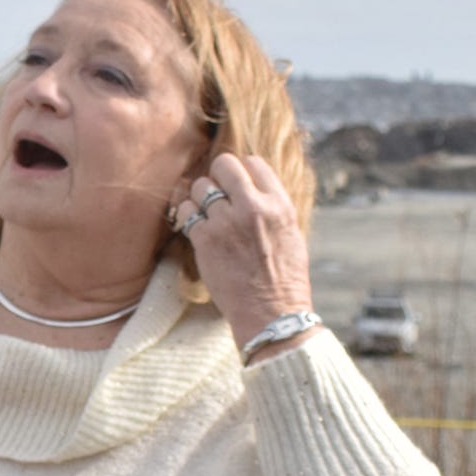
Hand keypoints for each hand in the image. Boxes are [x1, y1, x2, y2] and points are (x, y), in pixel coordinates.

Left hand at [173, 154, 315, 355]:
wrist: (271, 312)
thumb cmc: (283, 277)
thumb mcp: (290, 232)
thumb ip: (271, 206)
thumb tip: (251, 187)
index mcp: (279, 204)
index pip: (253, 163)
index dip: (241, 171)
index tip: (237, 185)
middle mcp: (253, 207)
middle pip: (223, 165)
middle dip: (216, 176)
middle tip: (216, 193)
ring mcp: (227, 222)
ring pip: (199, 187)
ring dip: (198, 197)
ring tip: (206, 215)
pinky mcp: (205, 239)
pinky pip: (185, 211)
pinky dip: (186, 216)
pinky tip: (195, 227)